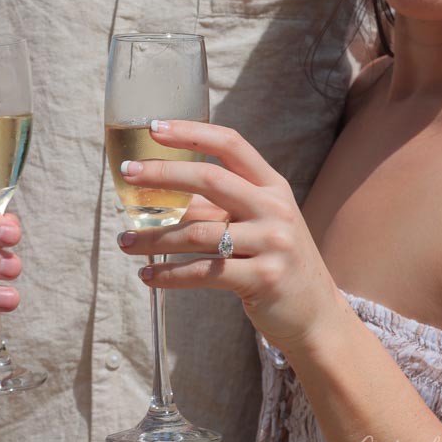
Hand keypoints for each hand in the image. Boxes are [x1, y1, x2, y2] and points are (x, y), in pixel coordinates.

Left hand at [117, 121, 341, 353]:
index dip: (192, 132)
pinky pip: (204, 272)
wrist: (316, 314)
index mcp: (273, 186)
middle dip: (164, 173)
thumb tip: (162, 191)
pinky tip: (147, 276)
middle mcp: (275, 208)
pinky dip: (169, 275)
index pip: (231, 144)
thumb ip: (217, 207)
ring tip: (124, 242)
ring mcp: (272, 243)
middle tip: (128, 173)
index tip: (155, 127)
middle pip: (211, 179)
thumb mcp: (257, 224)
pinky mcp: (263, 279)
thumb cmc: (277, 261)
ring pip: (199, 233)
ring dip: (154, 238)